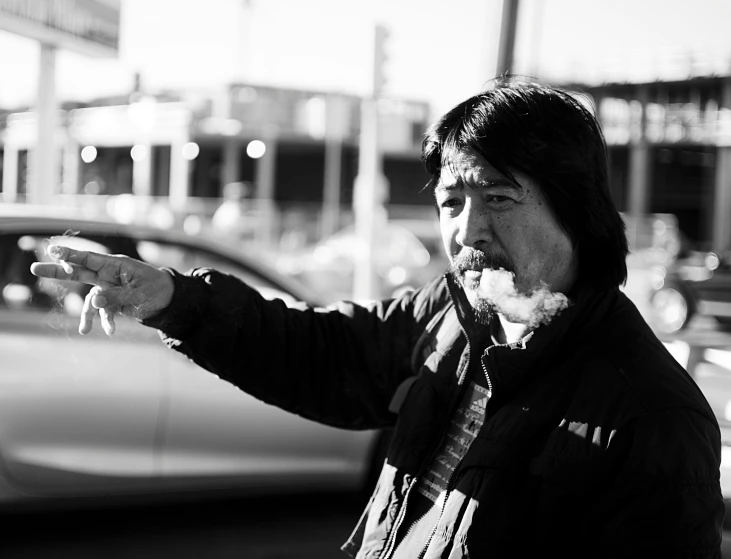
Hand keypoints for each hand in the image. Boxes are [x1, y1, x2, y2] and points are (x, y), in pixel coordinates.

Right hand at [30, 244, 174, 335]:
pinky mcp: (113, 302)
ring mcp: (109, 289)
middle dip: (58, 271)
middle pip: (79, 273)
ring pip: (90, 299)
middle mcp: (109, 275)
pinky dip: (105, 322)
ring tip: (84, 331)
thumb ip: (116, 296)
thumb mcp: (139, 293)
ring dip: (86, 315)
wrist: (169, 300)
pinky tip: (110, 332)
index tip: (53, 250)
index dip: (71, 255)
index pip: (89, 259)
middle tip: (34, 268)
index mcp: (116, 266)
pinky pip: (103, 312)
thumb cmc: (157, 289)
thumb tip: (94, 300)